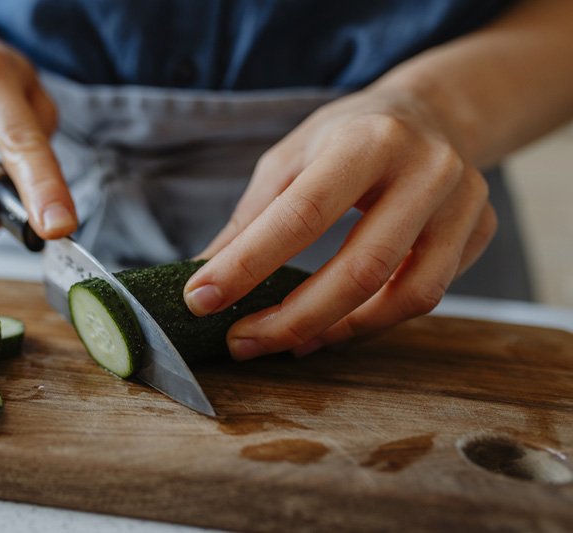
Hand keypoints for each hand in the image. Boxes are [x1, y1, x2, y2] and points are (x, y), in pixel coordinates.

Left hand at [183, 85, 496, 358]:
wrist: (433, 112)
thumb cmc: (349, 136)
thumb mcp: (292, 158)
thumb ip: (252, 219)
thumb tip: (203, 277)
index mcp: (368, 140)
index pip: (302, 215)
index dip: (248, 265)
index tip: (201, 300)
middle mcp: (427, 170)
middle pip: (361, 269)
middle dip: (292, 319)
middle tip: (240, 341)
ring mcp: (464, 204)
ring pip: (406, 296)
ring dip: (337, 331)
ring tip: (286, 342)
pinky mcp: (480, 232)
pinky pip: (426, 295)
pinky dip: (373, 321)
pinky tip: (333, 325)